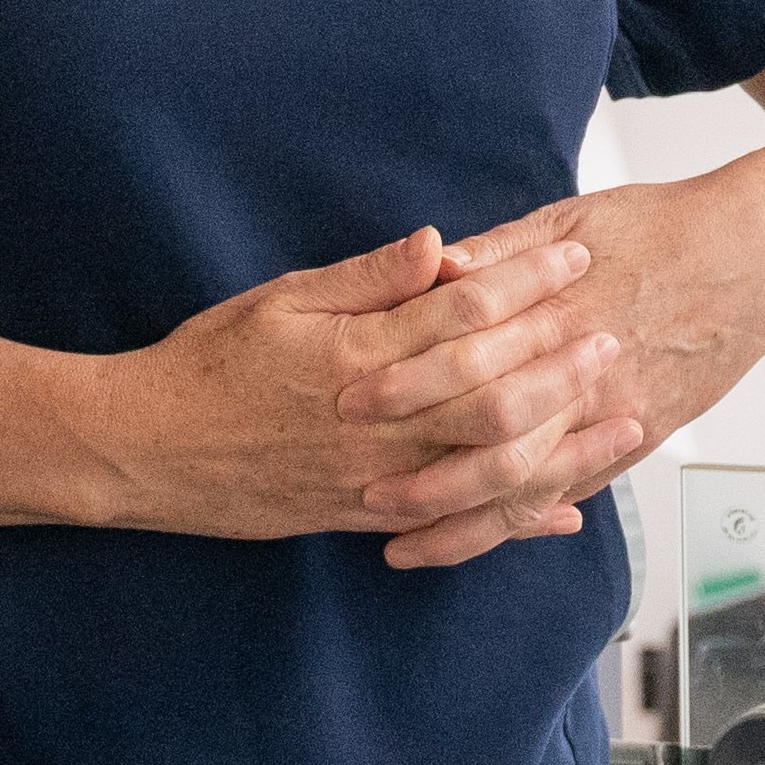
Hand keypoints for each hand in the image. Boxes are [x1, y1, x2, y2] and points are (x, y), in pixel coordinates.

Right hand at [79, 227, 627, 544]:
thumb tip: (438, 244)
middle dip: (560, 361)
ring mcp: (373, 477)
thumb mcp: (280, 301)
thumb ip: (365, 279)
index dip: (524, 283)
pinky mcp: (365, 516)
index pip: (461, 312)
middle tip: (615, 332)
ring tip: (621, 421)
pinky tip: (565, 509)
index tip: (575, 257)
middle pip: (490, 390)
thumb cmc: (210, 365)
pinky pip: (453, 521)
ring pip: (485, 464)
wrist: (143, 452)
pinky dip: (513, 516)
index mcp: (356, 357)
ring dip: (560, 443)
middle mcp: (374, 422)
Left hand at [345, 169, 764, 568]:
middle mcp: (587, 371)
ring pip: (529, 486)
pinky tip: (482, 534)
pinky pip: (573, 492)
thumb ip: (498, 251)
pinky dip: (524, 522)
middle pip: (489, 438)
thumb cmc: (665, 226)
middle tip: (359, 490)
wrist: (760, 253)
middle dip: (419, 472)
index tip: (345, 402)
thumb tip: (430, 267)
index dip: (401, 385)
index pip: (463, 358)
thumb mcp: (573, 215)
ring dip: (462, 519)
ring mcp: (618, 413)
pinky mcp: (641, 435)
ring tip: (404, 537)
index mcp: (559, 308)